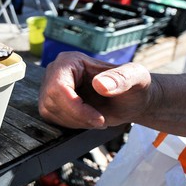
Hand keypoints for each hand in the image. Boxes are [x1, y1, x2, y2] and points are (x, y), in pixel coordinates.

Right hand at [38, 52, 152, 128]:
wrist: (132, 100)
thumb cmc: (135, 86)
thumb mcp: (136, 78)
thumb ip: (121, 78)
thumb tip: (99, 85)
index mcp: (70, 61)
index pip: (58, 87)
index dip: (75, 107)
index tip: (99, 119)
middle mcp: (55, 72)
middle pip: (51, 101)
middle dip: (77, 116)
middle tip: (100, 121)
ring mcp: (50, 87)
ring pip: (49, 111)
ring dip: (75, 122)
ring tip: (97, 119)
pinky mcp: (51, 102)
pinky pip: (51, 118)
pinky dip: (71, 124)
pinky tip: (88, 120)